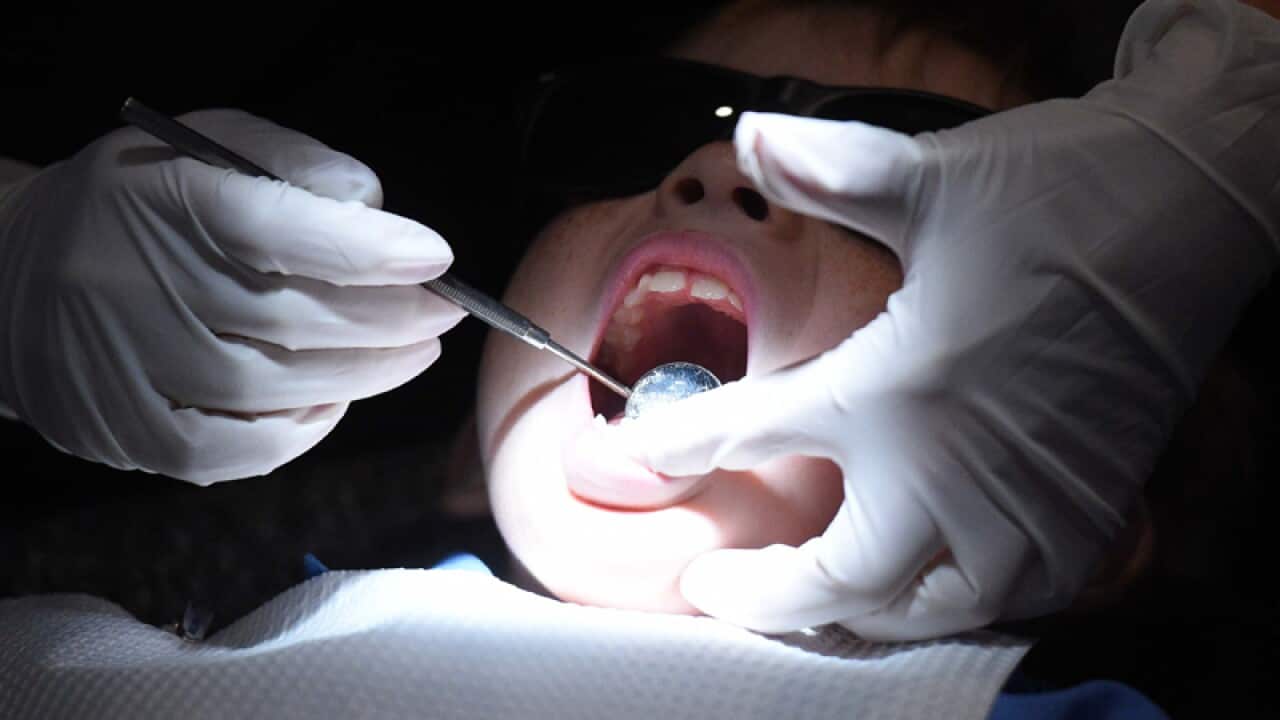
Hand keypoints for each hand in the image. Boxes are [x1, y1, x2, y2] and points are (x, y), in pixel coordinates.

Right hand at [0, 109, 463, 482]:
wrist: (14, 273)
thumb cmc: (141, 205)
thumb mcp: (207, 146)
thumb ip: (294, 163)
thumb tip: (374, 205)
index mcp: (160, 200)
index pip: (276, 228)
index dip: (368, 249)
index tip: (434, 256)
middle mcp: (136, 286)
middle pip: (290, 319)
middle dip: (389, 320)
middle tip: (446, 312)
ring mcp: (128, 368)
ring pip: (273, 389)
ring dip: (365, 374)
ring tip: (415, 351)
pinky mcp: (128, 429)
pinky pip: (234, 450)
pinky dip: (301, 430)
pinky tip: (338, 399)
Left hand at [575, 0, 1278, 638]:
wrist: (1192, 211)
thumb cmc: (1059, 195)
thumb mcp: (930, 177)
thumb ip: (829, 170)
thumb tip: (754, 135)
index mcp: (900, 388)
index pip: (759, 433)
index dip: (687, 447)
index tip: (642, 460)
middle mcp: (958, 469)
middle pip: (840, 578)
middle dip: (767, 596)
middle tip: (717, 589)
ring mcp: (1027, 507)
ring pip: (924, 610)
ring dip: (855, 614)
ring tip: (808, 600)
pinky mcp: (1085, 517)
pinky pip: (1006, 602)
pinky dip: (948, 607)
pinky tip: (919, 587)